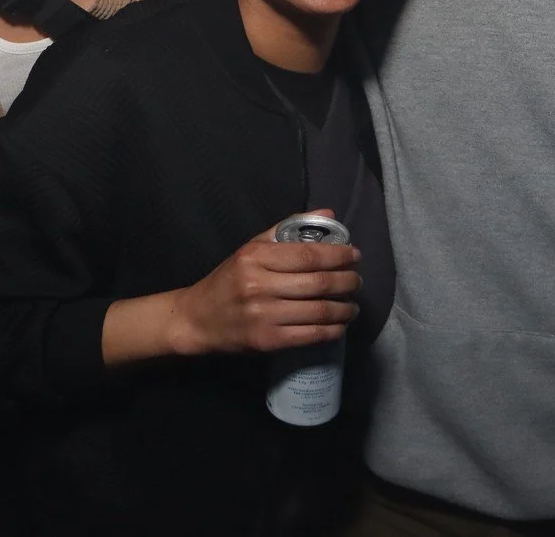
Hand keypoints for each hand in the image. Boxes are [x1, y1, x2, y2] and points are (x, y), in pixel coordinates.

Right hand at [170, 212, 359, 355]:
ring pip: (318, 311)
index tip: (355, 255)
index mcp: (255, 258)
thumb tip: (327, 214)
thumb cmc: (227, 281)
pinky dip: (332, 330)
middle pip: (317, 283)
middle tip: (357, 281)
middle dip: (346, 282)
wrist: (197, 319)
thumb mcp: (250, 249)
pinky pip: (310, 335)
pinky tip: (340, 325)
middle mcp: (259, 285)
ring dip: (344, 309)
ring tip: (353, 305)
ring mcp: (263, 315)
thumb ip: (287, 230)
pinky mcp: (267, 341)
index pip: (307, 255)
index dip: (337, 255)